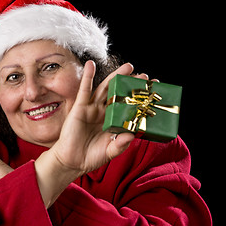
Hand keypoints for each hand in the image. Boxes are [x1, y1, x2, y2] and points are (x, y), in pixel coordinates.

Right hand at [35, 61, 152, 207]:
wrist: (71, 161)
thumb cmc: (91, 157)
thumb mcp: (110, 152)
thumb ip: (120, 145)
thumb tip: (132, 135)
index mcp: (113, 122)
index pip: (129, 107)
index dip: (139, 99)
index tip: (153, 91)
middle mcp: (104, 113)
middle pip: (119, 94)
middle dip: (131, 84)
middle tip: (144, 76)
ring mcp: (92, 109)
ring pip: (105, 88)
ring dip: (115, 76)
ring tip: (128, 67)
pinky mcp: (80, 107)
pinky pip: (84, 90)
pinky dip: (87, 77)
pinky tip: (91, 65)